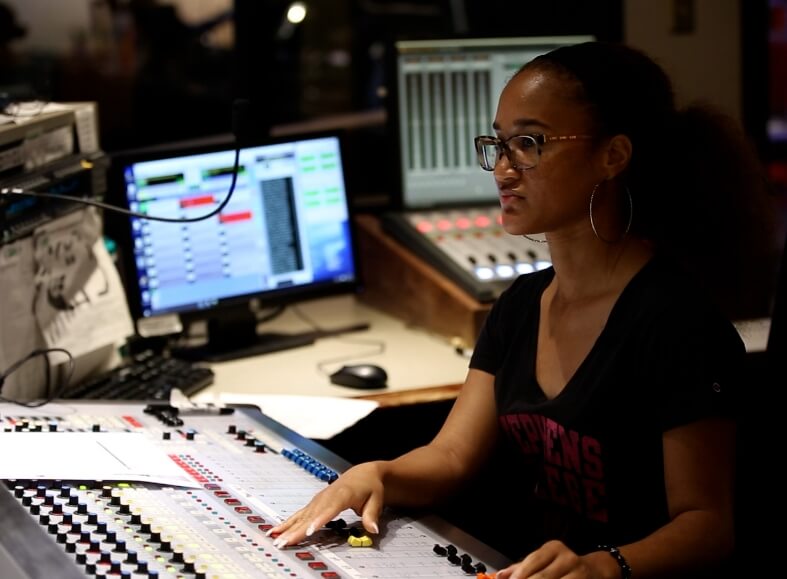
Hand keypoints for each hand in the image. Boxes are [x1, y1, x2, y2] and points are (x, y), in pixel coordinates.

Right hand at [268, 461, 384, 547]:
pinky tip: (275, 531)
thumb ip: (372, 515)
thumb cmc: (370, 487)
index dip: (319, 520)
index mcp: (343, 494)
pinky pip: (299, 514)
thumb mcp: (376, 500)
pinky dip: (287, 523)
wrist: (363, 474)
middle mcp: (327, 496)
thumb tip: (372, 529)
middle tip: (285, 542)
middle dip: (297, 529)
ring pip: (301, 515)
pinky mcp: (313, 503)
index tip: (310, 530)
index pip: (330, 508)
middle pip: (310, 515)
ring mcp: (318, 499)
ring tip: (276, 539)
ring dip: (288, 528)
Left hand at [495, 540, 617, 578]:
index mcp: (553, 548)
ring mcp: (579, 572)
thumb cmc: (562, 566)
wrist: (595, 570)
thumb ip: (521, 568)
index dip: (519, 575)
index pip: (532, 561)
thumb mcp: (544, 561)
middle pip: (542, 577)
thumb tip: (499, 576)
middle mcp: (568, 557)